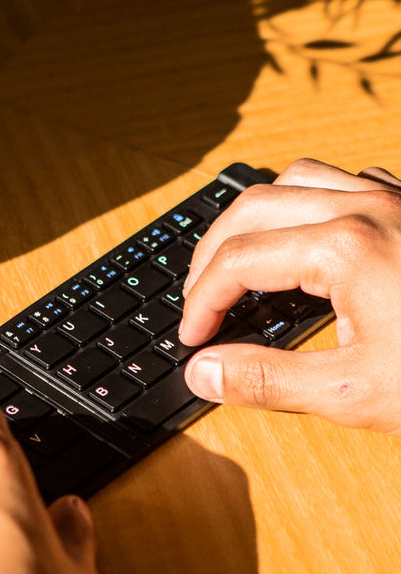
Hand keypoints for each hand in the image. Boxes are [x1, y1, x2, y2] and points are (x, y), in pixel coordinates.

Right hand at [179, 158, 400, 434]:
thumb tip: (203, 372)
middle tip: (198, 295)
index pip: (237, 262)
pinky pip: (344, 179)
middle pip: (252, 206)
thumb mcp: (360, 395)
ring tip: (241, 256)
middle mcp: (365, 207)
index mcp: (344, 248)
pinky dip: (306, 201)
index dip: (201, 301)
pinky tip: (309, 236)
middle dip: (212, 251)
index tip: (192, 335)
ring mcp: (395, 200)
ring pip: (296, 178)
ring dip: (255, 215)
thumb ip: (269, 381)